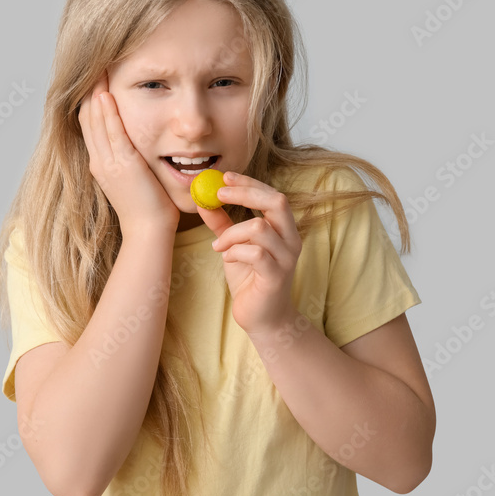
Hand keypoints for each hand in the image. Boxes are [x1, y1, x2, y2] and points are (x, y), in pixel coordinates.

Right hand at [78, 71, 179, 235]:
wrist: (148, 230)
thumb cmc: (148, 207)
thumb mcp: (133, 178)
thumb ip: (128, 160)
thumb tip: (133, 146)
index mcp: (101, 163)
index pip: (90, 124)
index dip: (90, 100)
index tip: (95, 80)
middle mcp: (99, 160)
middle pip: (87, 118)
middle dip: (89, 90)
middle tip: (93, 66)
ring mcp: (108, 163)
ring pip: (95, 121)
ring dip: (95, 94)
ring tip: (97, 70)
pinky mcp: (122, 164)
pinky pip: (112, 132)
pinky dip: (107, 112)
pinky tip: (106, 95)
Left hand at [198, 172, 302, 335]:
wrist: (262, 318)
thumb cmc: (250, 279)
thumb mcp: (233, 246)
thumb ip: (222, 223)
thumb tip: (203, 200)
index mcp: (283, 228)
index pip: (272, 194)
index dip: (249, 183)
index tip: (225, 177)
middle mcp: (291, 239)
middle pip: (276, 201)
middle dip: (245, 193)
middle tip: (219, 194)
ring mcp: (286, 258)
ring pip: (259, 228)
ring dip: (232, 233)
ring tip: (219, 245)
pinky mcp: (276, 276)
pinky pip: (255, 253)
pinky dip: (235, 252)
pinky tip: (227, 259)